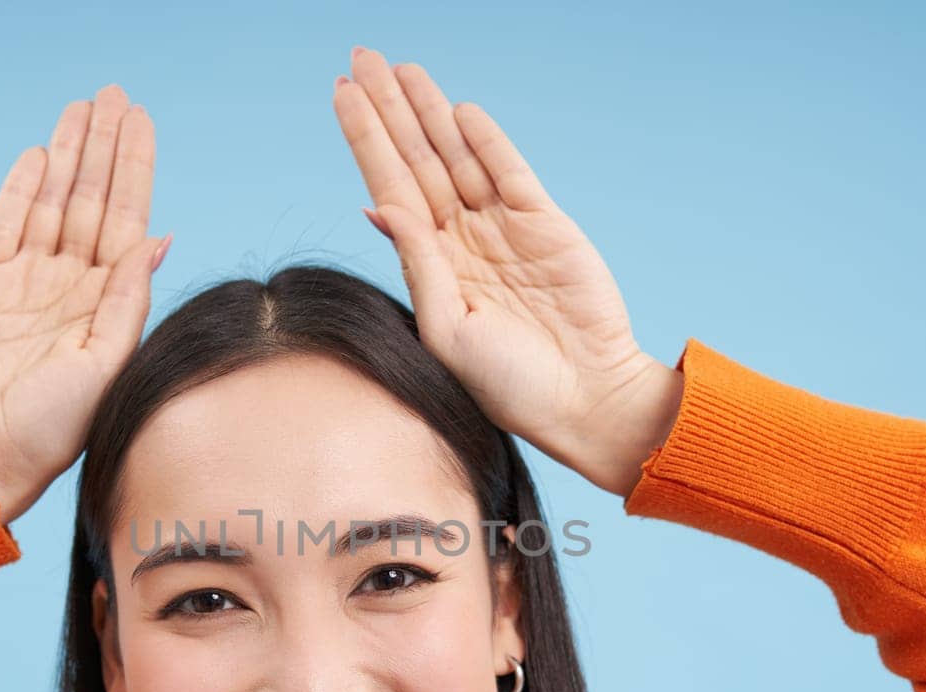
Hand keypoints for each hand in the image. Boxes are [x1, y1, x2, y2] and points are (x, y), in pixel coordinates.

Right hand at [0, 85, 171, 525]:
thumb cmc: (54, 428)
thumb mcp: (106, 363)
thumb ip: (127, 300)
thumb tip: (155, 239)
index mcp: (107, 303)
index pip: (127, 220)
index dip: (134, 170)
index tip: (141, 124)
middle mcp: (71, 285)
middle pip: (92, 199)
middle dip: (104, 148)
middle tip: (114, 95)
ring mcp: (27, 281)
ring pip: (52, 201)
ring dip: (68, 154)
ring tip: (81, 107)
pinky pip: (6, 222)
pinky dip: (22, 188)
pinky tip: (40, 154)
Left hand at [333, 49, 682, 498]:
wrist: (584, 400)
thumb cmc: (509, 385)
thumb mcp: (447, 329)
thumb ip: (418, 264)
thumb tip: (378, 207)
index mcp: (430, 269)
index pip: (389, 190)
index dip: (366, 142)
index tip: (341, 97)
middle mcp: (460, 242)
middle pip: (415, 161)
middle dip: (388, 111)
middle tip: (361, 59)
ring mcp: (502, 229)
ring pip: (456, 157)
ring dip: (428, 112)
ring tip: (399, 70)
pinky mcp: (544, 223)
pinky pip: (507, 170)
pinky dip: (484, 140)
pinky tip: (456, 110)